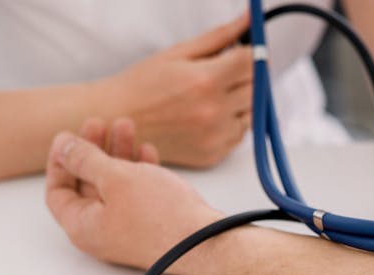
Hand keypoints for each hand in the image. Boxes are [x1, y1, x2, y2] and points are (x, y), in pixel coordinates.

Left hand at [45, 129, 221, 273]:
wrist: (207, 242)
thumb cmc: (161, 215)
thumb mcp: (116, 178)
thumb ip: (85, 159)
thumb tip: (63, 146)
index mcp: (83, 226)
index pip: (58, 192)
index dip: (60, 161)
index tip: (69, 136)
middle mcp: (102, 231)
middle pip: (87, 185)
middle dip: (93, 150)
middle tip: (99, 123)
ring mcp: (129, 229)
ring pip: (115, 186)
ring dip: (118, 154)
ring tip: (127, 126)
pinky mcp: (153, 225)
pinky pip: (137, 194)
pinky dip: (138, 171)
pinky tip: (147, 151)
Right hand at [96, 14, 252, 168]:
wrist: (116, 121)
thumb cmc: (143, 84)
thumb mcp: (178, 53)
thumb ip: (219, 37)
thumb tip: (250, 20)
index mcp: (205, 81)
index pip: (252, 64)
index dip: (253, 55)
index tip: (245, 53)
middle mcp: (214, 111)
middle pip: (257, 89)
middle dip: (248, 78)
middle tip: (225, 75)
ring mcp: (215, 136)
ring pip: (252, 114)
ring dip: (242, 103)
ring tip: (212, 97)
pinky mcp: (213, 155)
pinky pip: (239, 135)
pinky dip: (231, 124)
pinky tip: (207, 116)